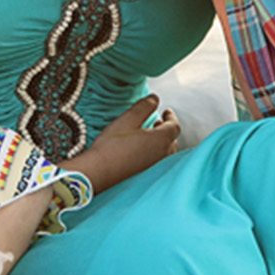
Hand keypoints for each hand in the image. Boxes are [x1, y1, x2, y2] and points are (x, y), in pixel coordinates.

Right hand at [60, 95, 180, 193]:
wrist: (99, 172)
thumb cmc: (112, 145)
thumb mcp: (128, 119)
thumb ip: (144, 106)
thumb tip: (155, 98)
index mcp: (161, 140)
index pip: (174, 126)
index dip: (171, 117)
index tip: (166, 111)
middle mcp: (163, 155)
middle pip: (173, 140)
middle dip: (167, 129)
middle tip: (158, 122)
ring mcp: (156, 168)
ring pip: (167, 152)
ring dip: (163, 141)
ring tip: (150, 135)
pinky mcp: (147, 176)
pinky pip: (159, 162)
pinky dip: (157, 152)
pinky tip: (142, 150)